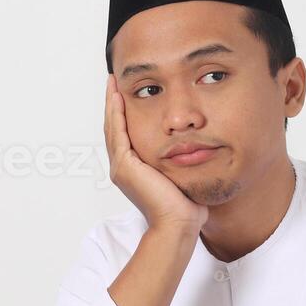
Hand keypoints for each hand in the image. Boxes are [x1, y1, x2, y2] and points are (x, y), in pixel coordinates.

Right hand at [104, 75, 208, 232]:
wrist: (178, 224)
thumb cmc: (185, 206)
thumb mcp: (180, 175)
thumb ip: (179, 160)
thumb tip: (193, 148)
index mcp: (133, 170)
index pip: (124, 135)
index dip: (122, 114)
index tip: (124, 94)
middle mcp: (123, 167)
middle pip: (114, 128)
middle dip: (113, 104)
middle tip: (113, 81)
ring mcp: (121, 167)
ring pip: (112, 127)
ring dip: (112, 104)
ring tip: (113, 83)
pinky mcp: (125, 166)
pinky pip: (118, 133)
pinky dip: (117, 114)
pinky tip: (119, 98)